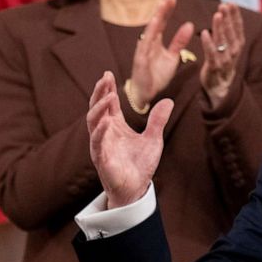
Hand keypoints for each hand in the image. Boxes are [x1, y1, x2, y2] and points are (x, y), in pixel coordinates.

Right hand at [87, 71, 173, 208]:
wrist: (136, 188)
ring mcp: (101, 145)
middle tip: (105, 78)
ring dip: (99, 108)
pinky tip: (106, 121)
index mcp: (115, 126)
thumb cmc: (140, 164)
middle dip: (100, 93)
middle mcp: (105, 133)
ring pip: (93, 123)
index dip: (107, 89)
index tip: (108, 73)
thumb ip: (158, 120)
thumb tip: (168, 100)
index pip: (108, 104)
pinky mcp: (102, 159)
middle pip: (97, 108)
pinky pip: (98, 144)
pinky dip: (101, 132)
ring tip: (108, 95)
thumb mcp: (153, 138)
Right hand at [127, 0, 194, 107]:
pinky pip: (144, 46)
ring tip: (162, 6)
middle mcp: (148, 43)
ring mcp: (143, 51)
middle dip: (161, 10)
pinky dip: (149, 35)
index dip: (166, 10)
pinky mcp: (140, 60)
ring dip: (156, 18)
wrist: (146, 93)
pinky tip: (153, 25)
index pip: (162, 22)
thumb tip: (190, 25)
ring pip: (150, 31)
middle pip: (155, 23)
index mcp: (155, 41)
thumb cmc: (157, 74)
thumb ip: (179, 41)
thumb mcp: (173, 56)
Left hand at [200, 2, 245, 108]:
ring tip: (218, 15)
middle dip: (229, 18)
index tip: (231, 3)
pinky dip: (208, 44)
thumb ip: (227, 32)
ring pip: (223, 42)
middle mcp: (234, 52)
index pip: (238, 28)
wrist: (220, 88)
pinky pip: (211, 54)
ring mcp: (225, 60)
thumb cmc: (222, 63)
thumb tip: (225, 12)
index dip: (235, 15)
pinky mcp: (214, 68)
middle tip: (224, 5)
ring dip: (221, 28)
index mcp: (238, 46)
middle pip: (232, 33)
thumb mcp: (227, 47)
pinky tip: (205, 33)